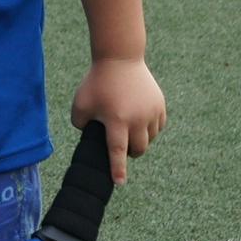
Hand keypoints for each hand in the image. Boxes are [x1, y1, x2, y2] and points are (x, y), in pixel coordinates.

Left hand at [68, 56, 165, 183]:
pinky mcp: (160, 105)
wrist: (119, 58)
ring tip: (128, 127)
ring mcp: (152, 112)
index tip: (119, 183)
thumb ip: (81, 125)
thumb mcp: (80, 104)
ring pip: (150, 139)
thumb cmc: (96, 82)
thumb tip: (90, 139)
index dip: (118, 169)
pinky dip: (150, 128)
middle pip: (138, 149)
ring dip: (140, 139)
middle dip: (130, 151)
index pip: (117, 151)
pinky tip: (139, 119)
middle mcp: (137, 118)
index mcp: (116, 119)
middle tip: (120, 142)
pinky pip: (158, 127)